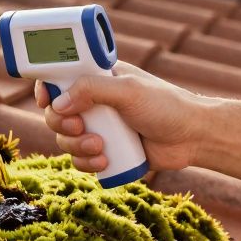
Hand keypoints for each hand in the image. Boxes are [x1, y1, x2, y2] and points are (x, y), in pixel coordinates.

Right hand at [36, 62, 213, 173]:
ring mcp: (100, 127)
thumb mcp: (128, 91)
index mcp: (99, 78)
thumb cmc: (166, 106)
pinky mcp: (106, 152)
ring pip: (66, 139)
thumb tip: (58, 104)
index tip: (46, 101)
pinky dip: (85, 163)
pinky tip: (103, 163)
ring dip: (74, 146)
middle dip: (61, 124)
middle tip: (79, 127)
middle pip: (57, 113)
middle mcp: (95, 102)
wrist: (193, 138)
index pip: (60, 78)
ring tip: (99, 148)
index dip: (47, 89)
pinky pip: (81, 159)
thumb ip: (92, 90)